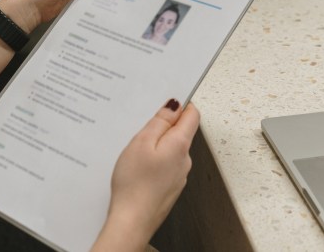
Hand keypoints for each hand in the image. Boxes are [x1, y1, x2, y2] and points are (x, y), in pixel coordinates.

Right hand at [93, 101, 199, 250]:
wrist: (131, 222)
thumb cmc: (134, 185)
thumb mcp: (142, 143)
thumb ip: (160, 122)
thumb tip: (175, 105)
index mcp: (181, 144)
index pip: (192, 115)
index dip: (182, 104)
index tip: (167, 100)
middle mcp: (185, 160)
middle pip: (181, 132)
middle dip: (164, 126)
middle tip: (142, 129)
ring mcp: (179, 175)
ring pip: (172, 150)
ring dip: (158, 146)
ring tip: (136, 153)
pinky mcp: (170, 187)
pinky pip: (166, 166)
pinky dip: (155, 162)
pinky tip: (138, 169)